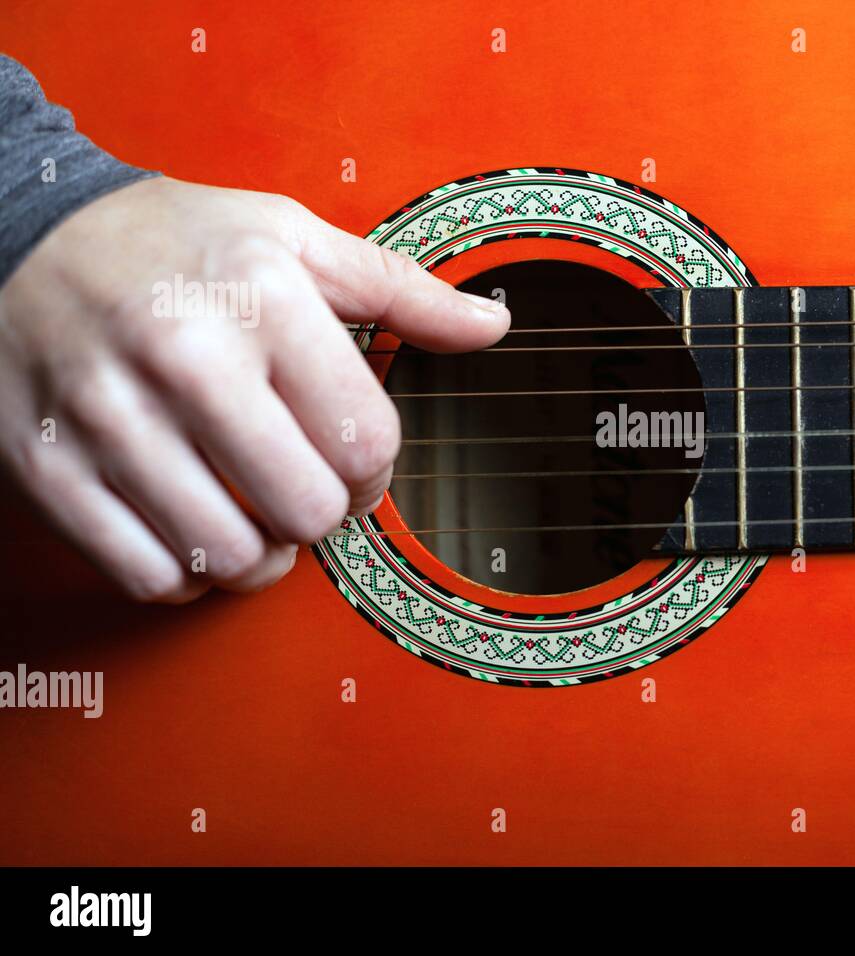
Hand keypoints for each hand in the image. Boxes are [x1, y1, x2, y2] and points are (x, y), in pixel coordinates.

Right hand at [0, 177, 508, 601]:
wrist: (17, 231)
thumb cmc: (174, 242)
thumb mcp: (293, 238)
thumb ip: (401, 290)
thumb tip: (493, 324)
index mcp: (261, 299)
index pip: (367, 441)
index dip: (377, 472)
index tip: (356, 462)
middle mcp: (184, 359)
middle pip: (308, 510)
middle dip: (323, 512)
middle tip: (305, 489)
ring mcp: (108, 420)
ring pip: (232, 557)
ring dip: (261, 555)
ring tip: (253, 514)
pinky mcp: (48, 468)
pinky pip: (150, 575)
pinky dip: (188, 573)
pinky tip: (194, 530)